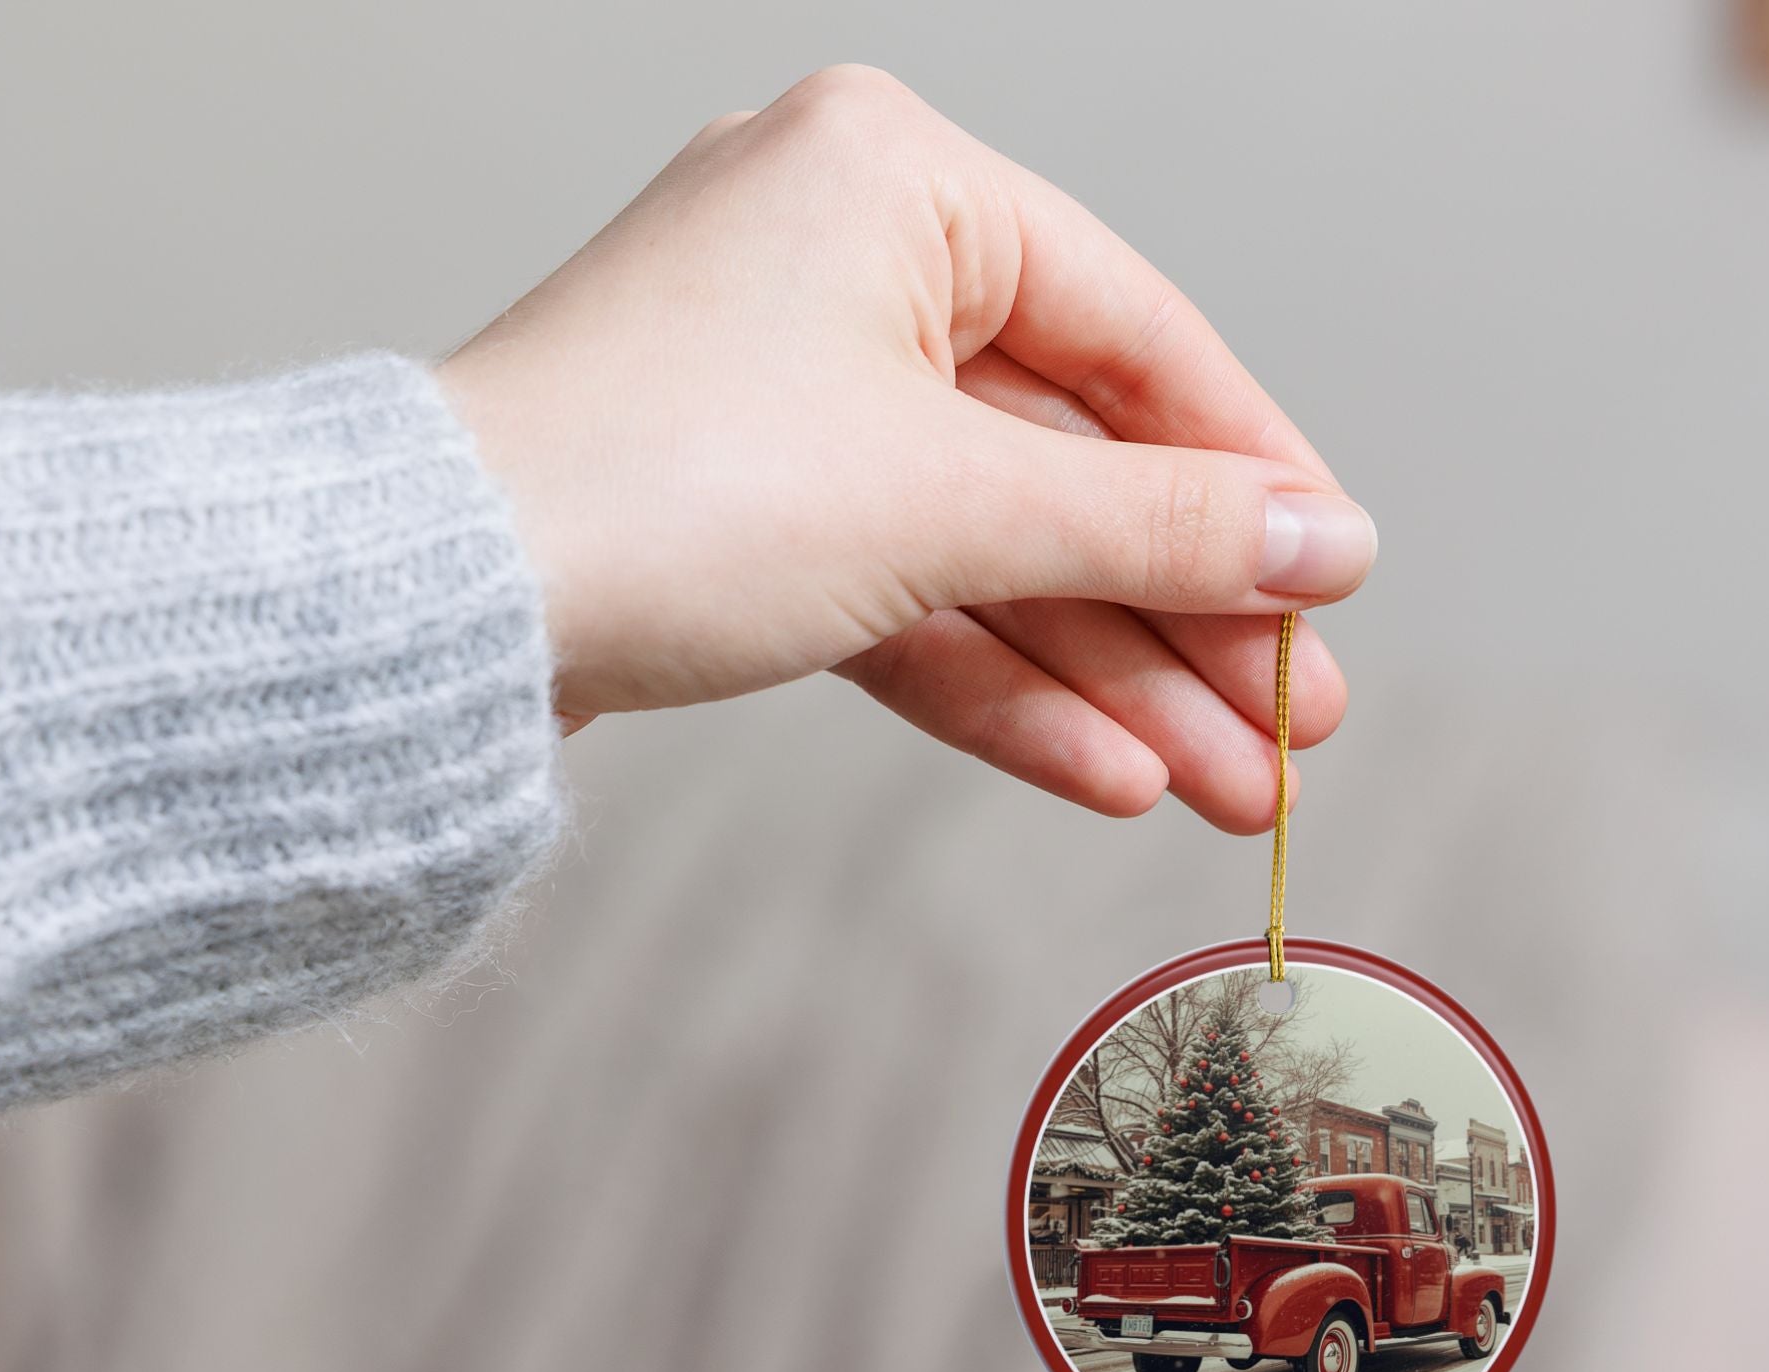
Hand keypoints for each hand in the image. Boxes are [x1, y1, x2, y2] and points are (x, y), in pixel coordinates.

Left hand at [440, 65, 1373, 829]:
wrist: (435, 615)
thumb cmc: (659, 485)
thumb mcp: (951, 502)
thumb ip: (1154, 525)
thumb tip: (1324, 543)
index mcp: (895, 184)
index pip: (1135, 337)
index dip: (1250, 475)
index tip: (1334, 583)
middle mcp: (845, 275)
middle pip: (1071, 469)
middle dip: (1186, 621)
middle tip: (1292, 731)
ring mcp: (793, 405)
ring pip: (998, 557)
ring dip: (1114, 682)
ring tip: (1230, 790)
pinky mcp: (753, 522)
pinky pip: (913, 602)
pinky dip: (1004, 689)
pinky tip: (1110, 774)